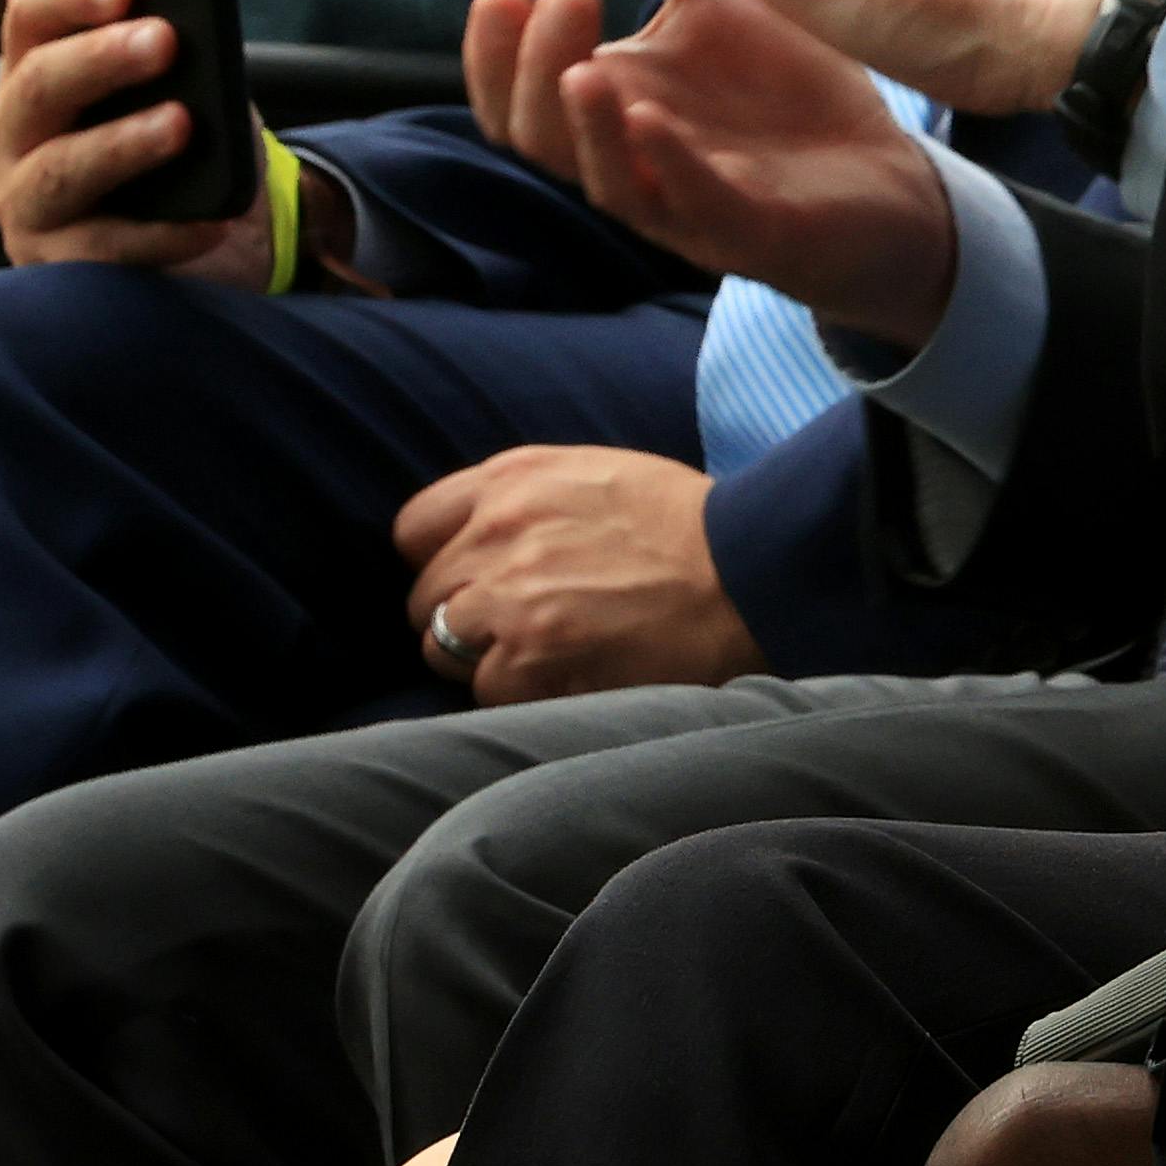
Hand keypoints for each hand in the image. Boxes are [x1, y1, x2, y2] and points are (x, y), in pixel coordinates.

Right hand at [0, 0, 273, 283]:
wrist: (210, 222)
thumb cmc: (187, 137)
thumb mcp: (187, 82)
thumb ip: (171, 44)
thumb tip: (185, 6)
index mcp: (37, 66)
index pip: (30, 14)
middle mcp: (16, 130)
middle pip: (39, 86)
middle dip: (101, 59)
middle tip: (164, 39)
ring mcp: (26, 199)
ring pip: (60, 169)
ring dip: (122, 142)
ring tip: (182, 123)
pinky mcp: (55, 260)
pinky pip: (103, 247)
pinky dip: (160, 234)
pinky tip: (209, 222)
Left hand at [390, 446, 759, 702]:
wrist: (750, 570)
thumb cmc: (686, 525)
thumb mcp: (597, 474)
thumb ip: (524, 496)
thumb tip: (471, 539)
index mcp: (512, 479)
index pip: (415, 529)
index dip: (442, 560)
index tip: (475, 578)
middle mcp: (497, 532)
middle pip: (426, 596)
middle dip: (465, 615)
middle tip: (525, 625)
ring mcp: (507, 599)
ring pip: (443, 647)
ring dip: (486, 657)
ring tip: (549, 653)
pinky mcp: (527, 659)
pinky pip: (487, 689)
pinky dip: (523, 691)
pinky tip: (572, 674)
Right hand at [469, 0, 961, 347]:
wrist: (892, 174)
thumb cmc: (794, 89)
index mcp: (616, 100)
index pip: (519, 79)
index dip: (496, 35)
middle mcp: (630, 155)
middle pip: (535, 129)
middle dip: (528, 64)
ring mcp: (685, 200)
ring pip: (601, 179)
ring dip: (583, 122)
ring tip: (582, 66)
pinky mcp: (748, 232)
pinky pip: (694, 206)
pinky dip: (670, 163)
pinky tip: (653, 118)